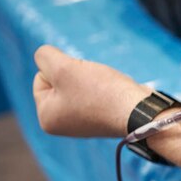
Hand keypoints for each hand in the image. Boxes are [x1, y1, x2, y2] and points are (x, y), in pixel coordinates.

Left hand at [32, 45, 151, 136]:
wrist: (139, 112)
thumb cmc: (100, 92)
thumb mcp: (62, 66)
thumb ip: (44, 55)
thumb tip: (46, 57)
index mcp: (46, 118)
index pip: (41, 77)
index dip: (61, 70)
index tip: (80, 82)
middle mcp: (62, 125)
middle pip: (60, 81)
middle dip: (76, 75)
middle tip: (94, 86)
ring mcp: (83, 123)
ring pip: (79, 84)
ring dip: (92, 79)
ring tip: (106, 90)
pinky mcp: (102, 118)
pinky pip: (96, 93)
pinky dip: (105, 88)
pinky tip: (114, 95)